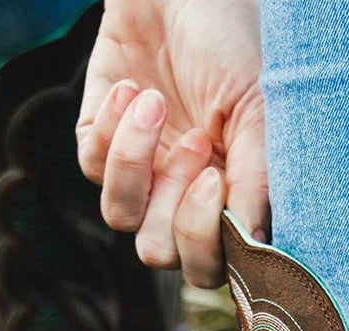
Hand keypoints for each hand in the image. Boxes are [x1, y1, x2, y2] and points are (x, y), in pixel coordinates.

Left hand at [76, 0, 266, 286]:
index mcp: (228, 201)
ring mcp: (140, 172)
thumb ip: (257, 180)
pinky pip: (91, 164)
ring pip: (119, 216)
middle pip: (160, 253)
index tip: (216, 176)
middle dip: (171, 206)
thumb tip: (255, 244)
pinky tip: (136, 87)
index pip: (209, 266)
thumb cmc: (233, 46)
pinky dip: (113, 125)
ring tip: (158, 105)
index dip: (204, 239)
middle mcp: (182, 197)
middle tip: (196, 143)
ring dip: (136, 162)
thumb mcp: (258, 111)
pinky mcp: (100, 141)